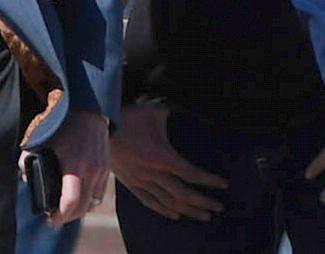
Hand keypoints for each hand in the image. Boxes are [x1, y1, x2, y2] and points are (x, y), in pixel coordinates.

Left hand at [22, 109, 108, 225]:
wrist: (90, 111)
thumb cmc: (64, 124)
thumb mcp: (42, 138)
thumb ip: (28, 157)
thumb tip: (25, 176)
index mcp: (75, 166)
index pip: (70, 203)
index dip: (59, 217)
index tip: (49, 219)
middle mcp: (92, 171)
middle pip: (82, 208)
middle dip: (67, 217)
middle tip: (55, 217)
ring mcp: (101, 171)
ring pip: (93, 203)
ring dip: (79, 210)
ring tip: (66, 209)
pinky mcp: (106, 169)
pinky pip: (99, 194)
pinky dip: (89, 200)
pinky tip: (78, 198)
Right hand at [110, 104, 227, 220]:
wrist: (100, 130)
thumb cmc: (129, 118)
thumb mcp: (155, 111)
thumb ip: (172, 112)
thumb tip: (182, 108)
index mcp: (163, 157)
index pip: (191, 174)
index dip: (209, 181)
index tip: (223, 185)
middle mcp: (154, 173)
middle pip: (184, 194)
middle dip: (203, 202)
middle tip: (219, 207)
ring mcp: (142, 181)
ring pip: (169, 202)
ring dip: (189, 210)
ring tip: (204, 215)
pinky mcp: (131, 184)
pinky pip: (150, 202)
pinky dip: (165, 210)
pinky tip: (176, 215)